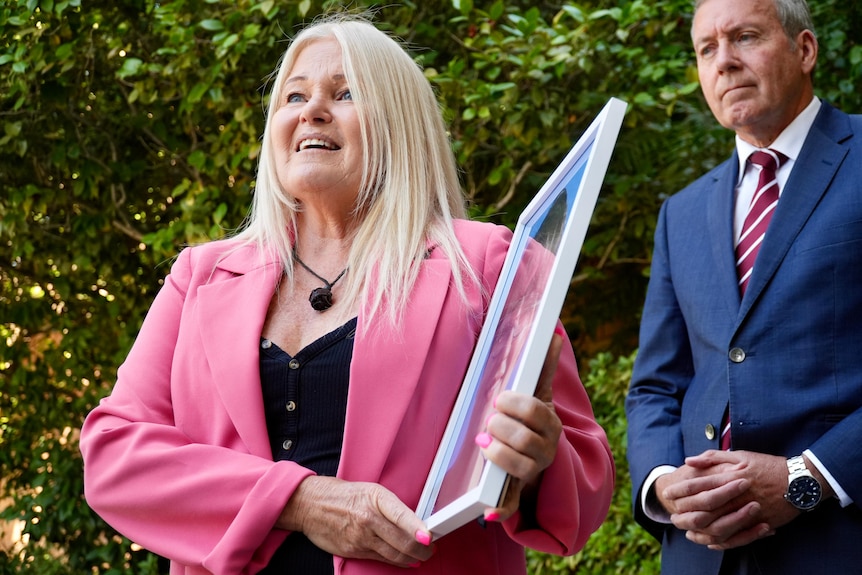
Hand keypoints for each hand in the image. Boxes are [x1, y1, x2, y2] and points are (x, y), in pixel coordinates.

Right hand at [276, 476, 433, 566]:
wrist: (311, 504)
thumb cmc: (344, 495)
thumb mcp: (371, 490)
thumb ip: (392, 507)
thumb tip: (417, 522)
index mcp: (376, 497)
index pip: (402, 515)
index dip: (417, 529)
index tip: (429, 538)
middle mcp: (368, 518)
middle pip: (402, 541)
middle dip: (422, 549)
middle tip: (430, 549)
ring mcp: (360, 537)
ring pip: (394, 554)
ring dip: (412, 558)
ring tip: (421, 555)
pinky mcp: (353, 551)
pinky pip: (380, 559)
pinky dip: (396, 561)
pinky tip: (404, 559)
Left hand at [478, 331, 563, 520]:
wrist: (538, 459)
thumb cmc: (532, 422)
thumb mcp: (538, 395)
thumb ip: (543, 367)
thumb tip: (555, 334)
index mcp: (550, 424)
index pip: (535, 412)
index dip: (514, 405)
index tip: (499, 399)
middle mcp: (546, 450)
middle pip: (525, 440)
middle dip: (502, 427)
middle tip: (489, 421)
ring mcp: (534, 473)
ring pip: (518, 467)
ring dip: (497, 454)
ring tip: (484, 443)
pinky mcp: (517, 492)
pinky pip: (511, 504)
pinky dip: (500, 508)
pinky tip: (488, 511)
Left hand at [658, 450, 797, 549]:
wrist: (801, 481)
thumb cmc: (768, 465)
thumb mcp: (740, 455)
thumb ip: (713, 457)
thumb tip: (689, 460)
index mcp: (730, 477)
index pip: (698, 485)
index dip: (681, 489)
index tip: (668, 492)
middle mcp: (737, 497)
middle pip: (704, 508)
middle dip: (685, 511)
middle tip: (671, 513)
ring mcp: (748, 513)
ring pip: (717, 526)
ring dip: (698, 529)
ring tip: (685, 528)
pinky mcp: (759, 525)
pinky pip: (735, 538)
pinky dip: (719, 541)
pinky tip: (707, 540)